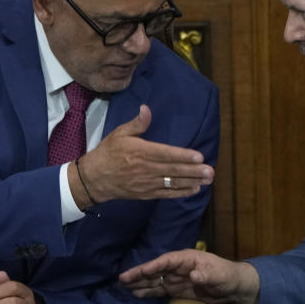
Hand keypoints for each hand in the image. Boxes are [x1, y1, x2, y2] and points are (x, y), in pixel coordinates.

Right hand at [73, 105, 214, 207]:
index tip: (199, 156)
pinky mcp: (146, 194)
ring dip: (192, 182)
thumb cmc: (108, 153)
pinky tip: (195, 189)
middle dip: (193, 171)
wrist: (94, 179)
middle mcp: (145, 169)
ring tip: (208, 180)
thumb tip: (146, 109)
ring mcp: (146, 183)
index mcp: (140, 152)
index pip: (165, 154)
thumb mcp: (120, 133)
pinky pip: (166, 194)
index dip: (183, 156)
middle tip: (210, 171)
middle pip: (173, 170)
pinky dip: (181, 193)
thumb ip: (137, 123)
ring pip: (172, 183)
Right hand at [119, 249, 260, 303]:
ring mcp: (176, 278)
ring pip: (154, 280)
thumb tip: (193, 275)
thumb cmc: (227, 276)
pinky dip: (148, 291)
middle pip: (156, 269)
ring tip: (123, 286)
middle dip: (139, 274)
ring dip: (140, 283)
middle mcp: (178, 267)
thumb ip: (206, 276)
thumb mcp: (219, 275)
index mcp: (187, 258)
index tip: (141, 271)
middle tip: (122, 279)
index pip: (167, 261)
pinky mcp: (176, 289)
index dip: (153, 266)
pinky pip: (159, 290)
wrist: (233, 288)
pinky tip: (136, 294)